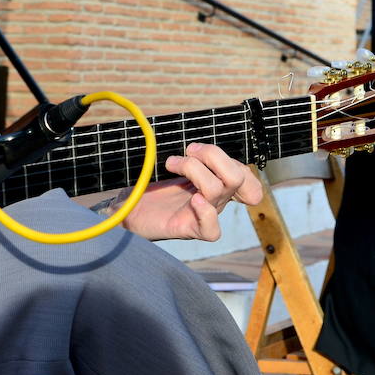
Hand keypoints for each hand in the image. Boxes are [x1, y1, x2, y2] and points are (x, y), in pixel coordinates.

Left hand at [118, 142, 263, 241]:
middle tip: (189, 150)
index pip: (245, 176)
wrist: (129, 209)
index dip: (236, 163)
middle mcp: (214, 200)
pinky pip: (211, 230)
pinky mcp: (187, 229)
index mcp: (215, 183)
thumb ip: (191, 157)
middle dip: (213, 155)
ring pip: (217, 190)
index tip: (199, 152)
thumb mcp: (175, 166)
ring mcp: (202, 215)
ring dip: (193, 169)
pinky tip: (193, 200)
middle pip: (237, 177)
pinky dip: (205, 213)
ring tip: (171, 164)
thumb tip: (195, 145)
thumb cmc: (152, 187)